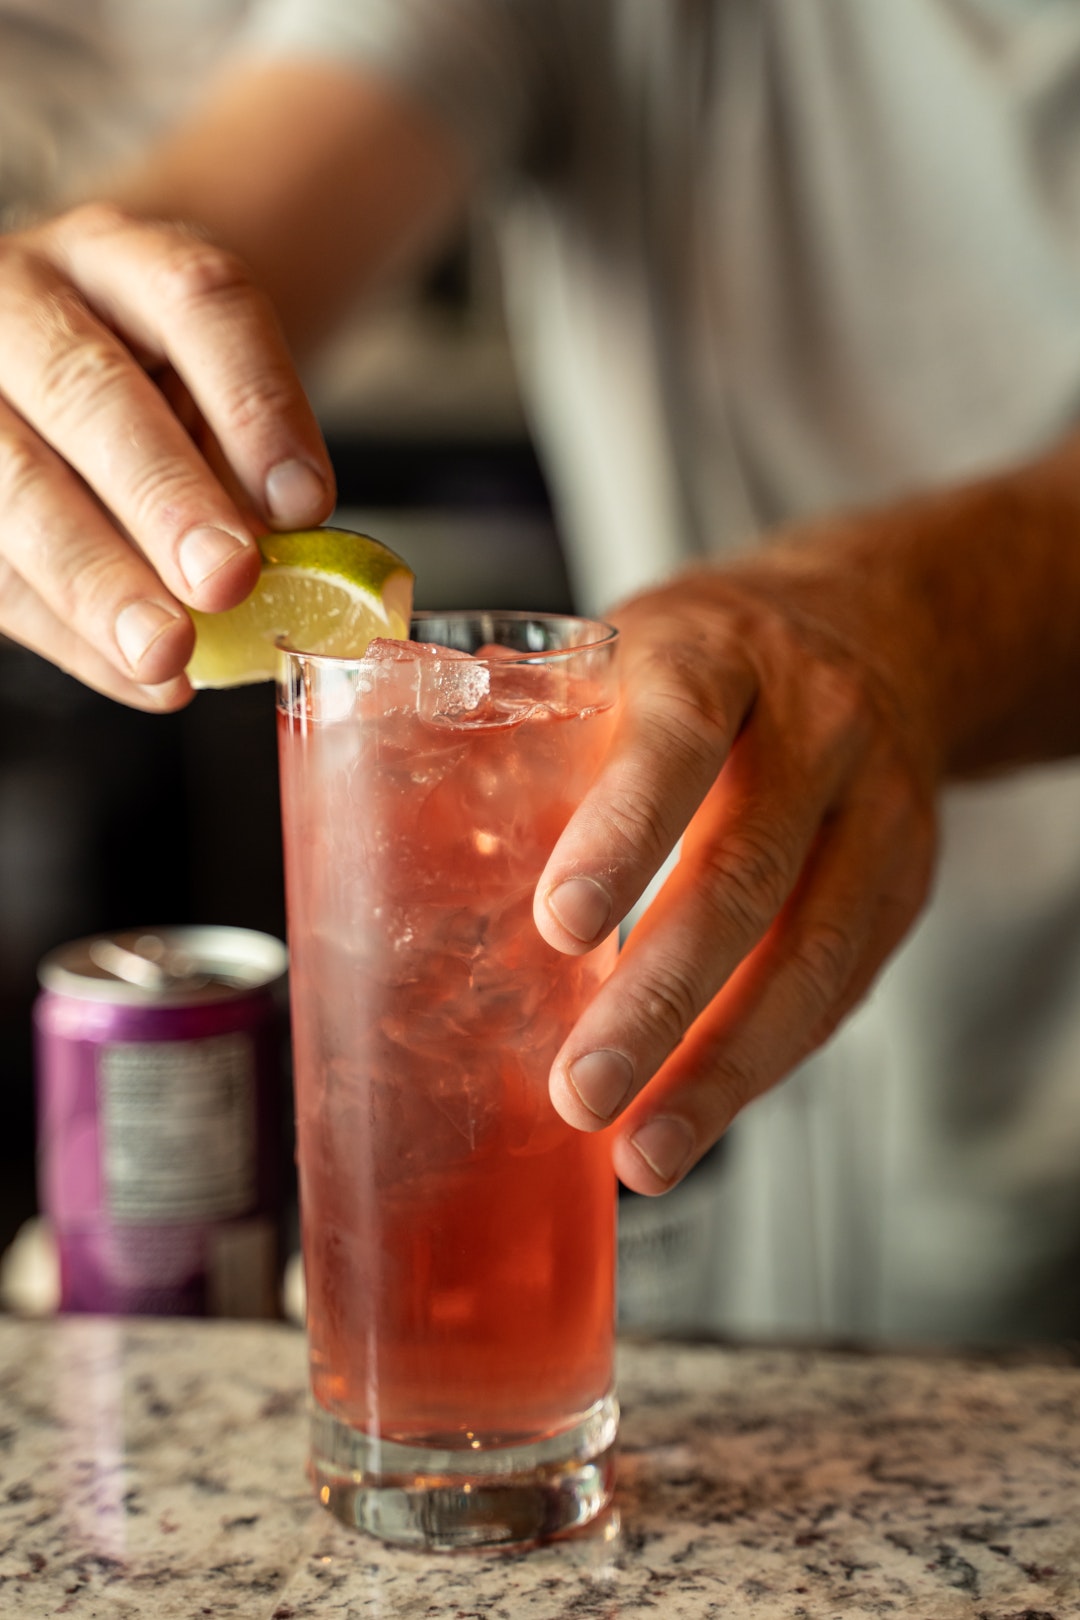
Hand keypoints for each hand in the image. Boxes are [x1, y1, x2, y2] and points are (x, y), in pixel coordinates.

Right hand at [0, 203, 333, 706]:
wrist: (65, 357)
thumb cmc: (157, 385)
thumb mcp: (213, 393)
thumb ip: (246, 466)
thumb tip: (295, 575)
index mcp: (123, 258)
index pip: (197, 304)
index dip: (256, 404)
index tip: (305, 502)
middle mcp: (24, 300)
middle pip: (89, 390)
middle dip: (161, 495)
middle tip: (226, 580)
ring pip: (12, 478)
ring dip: (96, 578)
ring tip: (168, 654)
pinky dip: (68, 634)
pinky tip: (137, 679)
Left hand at [535, 538, 940, 1194]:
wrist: (883, 628)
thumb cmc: (714, 657)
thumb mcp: (625, 653)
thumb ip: (534, 730)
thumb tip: (384, 825)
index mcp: (719, 657)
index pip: (678, 737)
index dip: (622, 833)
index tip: (561, 928)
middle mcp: (815, 728)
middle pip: (746, 872)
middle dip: (662, 999)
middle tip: (580, 1090)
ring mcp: (875, 810)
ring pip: (812, 954)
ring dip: (721, 1070)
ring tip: (642, 1153)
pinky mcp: (904, 882)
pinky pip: (840, 988)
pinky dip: (765, 1062)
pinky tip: (698, 1115)